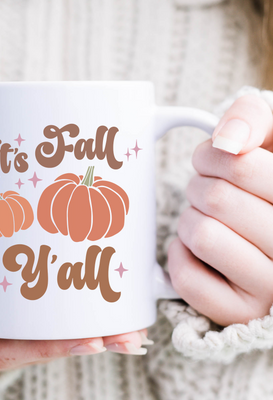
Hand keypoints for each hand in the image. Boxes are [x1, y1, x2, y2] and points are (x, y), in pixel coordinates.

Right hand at [0, 248, 150, 382]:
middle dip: (84, 341)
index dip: (52, 349)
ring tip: (125, 320)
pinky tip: (89, 296)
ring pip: (40, 327)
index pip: (11, 352)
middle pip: (37, 343)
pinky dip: (61, 306)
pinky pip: (32, 306)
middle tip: (130, 334)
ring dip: (82, 325)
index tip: (94, 340)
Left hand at [168, 94, 272, 326]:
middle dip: (199, 186)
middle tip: (209, 192)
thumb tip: (226, 141)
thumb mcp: (268, 136)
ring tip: (207, 220)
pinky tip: (195, 249)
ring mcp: (271, 289)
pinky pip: (187, 278)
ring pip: (202, 235)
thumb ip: (252, 119)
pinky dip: (180, 255)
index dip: (210, 156)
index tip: (216, 160)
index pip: (240, 165)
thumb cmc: (259, 178)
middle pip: (216, 198)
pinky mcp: (238, 311)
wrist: (259, 223)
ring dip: (190, 220)